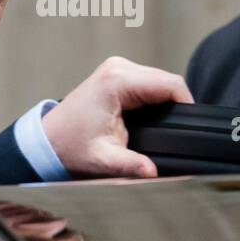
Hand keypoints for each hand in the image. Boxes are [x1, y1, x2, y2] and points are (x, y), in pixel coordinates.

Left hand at [40, 56, 192, 178]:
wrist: (47, 140)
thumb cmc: (70, 147)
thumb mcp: (104, 160)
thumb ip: (132, 166)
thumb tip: (154, 173)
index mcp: (117, 82)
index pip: (170, 84)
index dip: (187, 104)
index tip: (192, 128)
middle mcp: (118, 68)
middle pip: (167, 80)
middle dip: (177, 105)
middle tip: (178, 134)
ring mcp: (117, 67)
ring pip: (160, 79)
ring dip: (167, 100)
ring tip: (166, 128)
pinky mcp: (116, 73)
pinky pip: (149, 81)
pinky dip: (155, 97)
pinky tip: (154, 117)